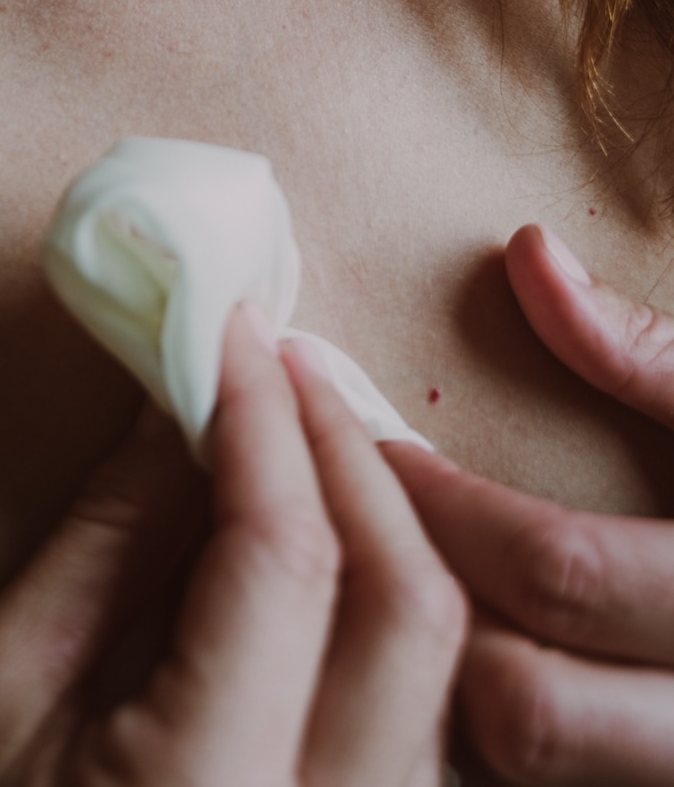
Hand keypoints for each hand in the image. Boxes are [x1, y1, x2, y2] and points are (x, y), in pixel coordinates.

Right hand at [0, 304, 466, 786]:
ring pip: (438, 675)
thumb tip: (182, 400)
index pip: (286, 560)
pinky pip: (414, 731)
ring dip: (386, 534)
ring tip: (302, 439)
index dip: (263, 419)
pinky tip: (323, 552)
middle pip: (408, 611)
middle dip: (351, 458)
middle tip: (278, 363)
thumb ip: (109, 539)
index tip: (230, 327)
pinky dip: (382, 619)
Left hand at [387, 223, 673, 784]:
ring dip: (452, 687)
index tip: (355, 433)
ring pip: (539, 772)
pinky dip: (505, 741)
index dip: (437, 500)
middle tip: (348, 518)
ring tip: (391, 583)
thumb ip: (651, 353)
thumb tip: (527, 257)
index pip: (557, 569)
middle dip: (423, 608)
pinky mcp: (660, 783)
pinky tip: (459, 659)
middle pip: (529, 709)